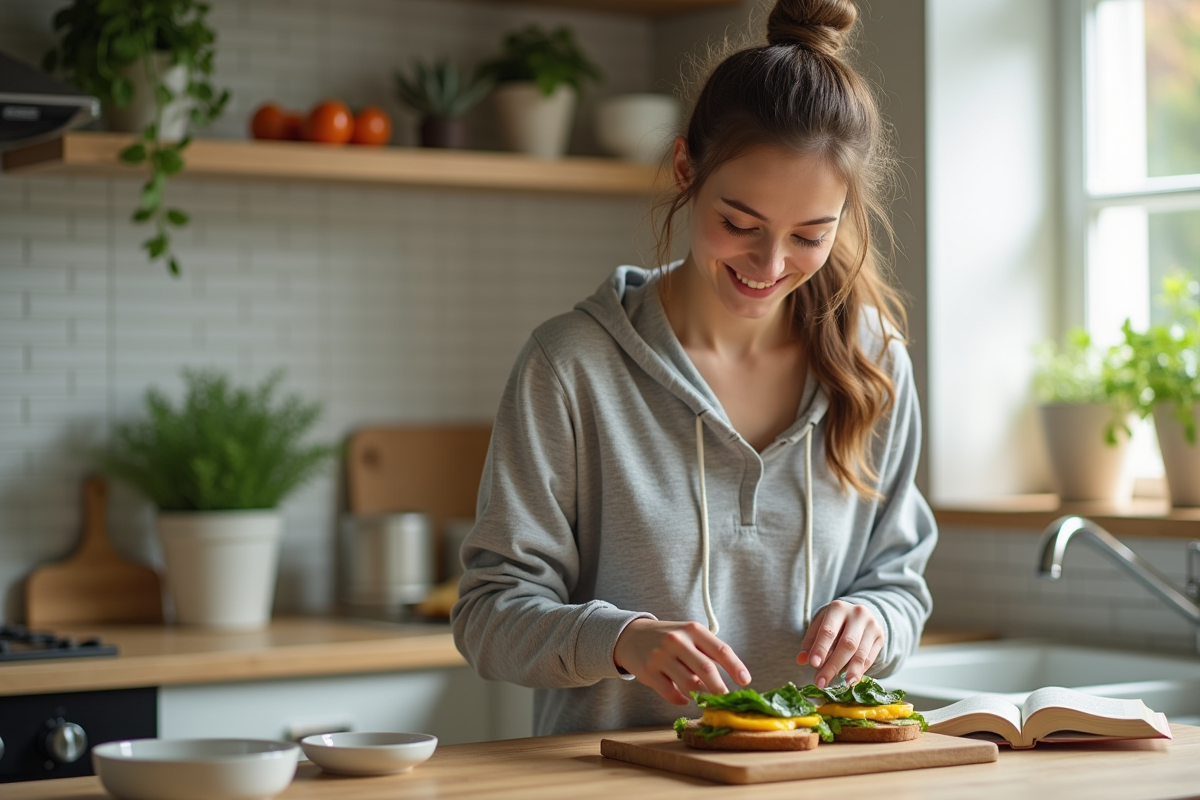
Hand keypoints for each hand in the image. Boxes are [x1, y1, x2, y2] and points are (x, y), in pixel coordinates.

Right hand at [614, 619, 750, 704]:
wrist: (631, 636)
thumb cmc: (668, 638)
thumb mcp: (689, 635)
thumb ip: (708, 652)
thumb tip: (734, 676)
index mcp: (692, 630)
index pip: (720, 649)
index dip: (736, 667)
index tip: (745, 681)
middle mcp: (677, 641)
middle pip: (706, 670)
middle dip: (719, 688)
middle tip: (725, 698)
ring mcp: (661, 656)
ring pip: (690, 684)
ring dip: (700, 695)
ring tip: (704, 697)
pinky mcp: (648, 671)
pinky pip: (671, 694)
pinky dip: (682, 700)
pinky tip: (685, 699)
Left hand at [796, 600, 883, 688]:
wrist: (859, 615)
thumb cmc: (834, 622)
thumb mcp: (820, 625)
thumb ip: (810, 642)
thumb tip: (801, 660)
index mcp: (838, 608)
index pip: (828, 631)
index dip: (821, 648)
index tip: (813, 664)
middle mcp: (857, 614)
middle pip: (846, 644)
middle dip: (833, 665)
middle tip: (821, 682)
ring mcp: (872, 625)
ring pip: (860, 653)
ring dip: (849, 672)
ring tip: (840, 685)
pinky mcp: (880, 637)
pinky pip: (869, 658)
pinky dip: (859, 671)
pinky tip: (851, 680)